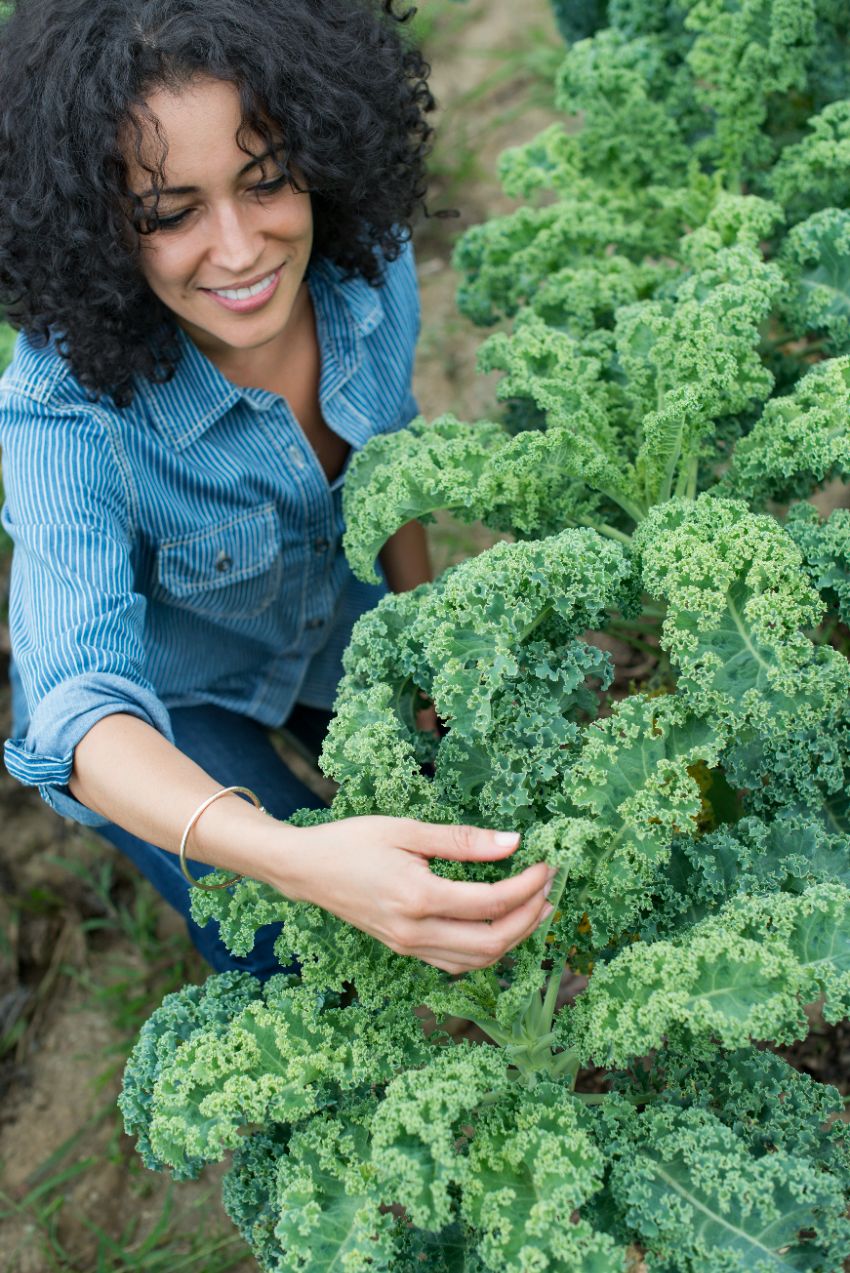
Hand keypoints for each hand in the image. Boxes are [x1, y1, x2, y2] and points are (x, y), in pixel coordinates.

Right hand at [280, 816, 554, 974]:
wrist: (306, 869)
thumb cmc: (353, 841)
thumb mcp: (408, 829)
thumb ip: (462, 840)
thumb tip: (514, 842)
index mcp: (417, 898)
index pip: (490, 903)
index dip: (527, 887)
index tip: (547, 865)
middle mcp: (414, 932)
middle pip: (492, 942)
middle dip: (530, 918)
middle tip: (551, 889)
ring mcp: (408, 947)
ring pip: (478, 961)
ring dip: (514, 938)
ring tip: (537, 908)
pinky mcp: (404, 950)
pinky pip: (457, 963)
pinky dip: (488, 949)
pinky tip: (501, 925)